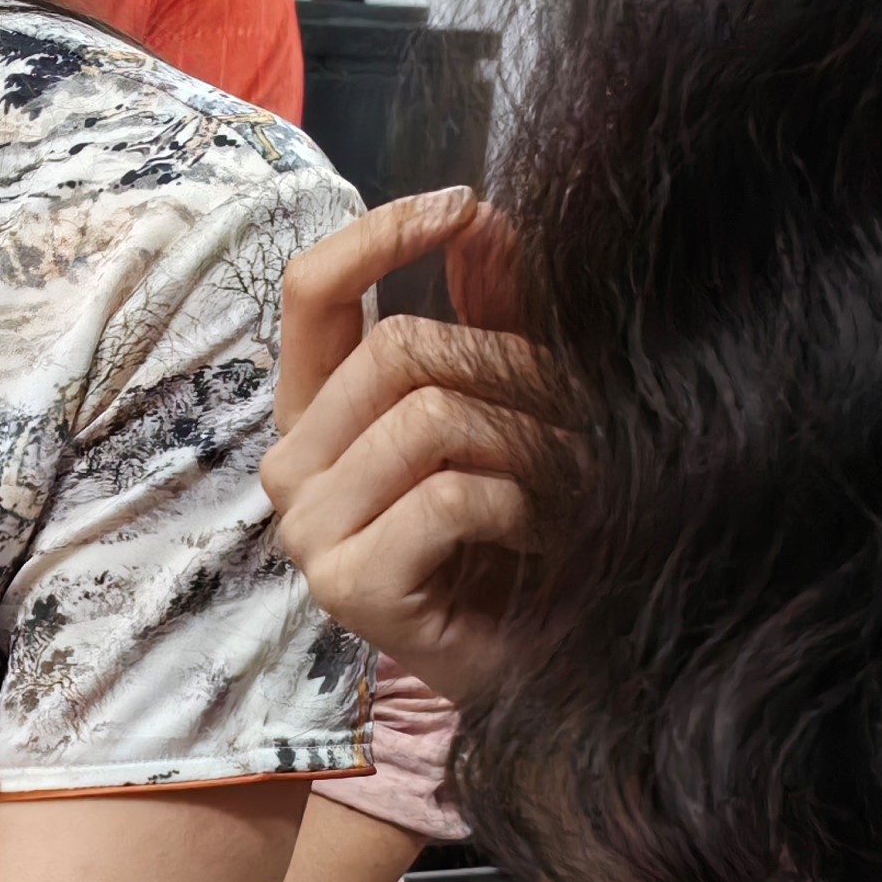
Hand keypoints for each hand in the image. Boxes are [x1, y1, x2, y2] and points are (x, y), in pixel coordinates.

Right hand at [260, 187, 556, 709]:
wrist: (559, 679)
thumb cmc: (531, 544)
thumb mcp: (512, 410)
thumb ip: (489, 315)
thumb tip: (485, 214)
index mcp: (317, 418)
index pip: (311, 292)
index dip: (381, 234)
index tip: (465, 203)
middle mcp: (292, 470)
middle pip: (400, 349)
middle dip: (516, 365)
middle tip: (589, 411)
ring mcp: (310, 534)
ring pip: (430, 417)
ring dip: (534, 442)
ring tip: (579, 482)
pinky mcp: (349, 588)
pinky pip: (451, 495)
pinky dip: (526, 508)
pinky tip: (550, 540)